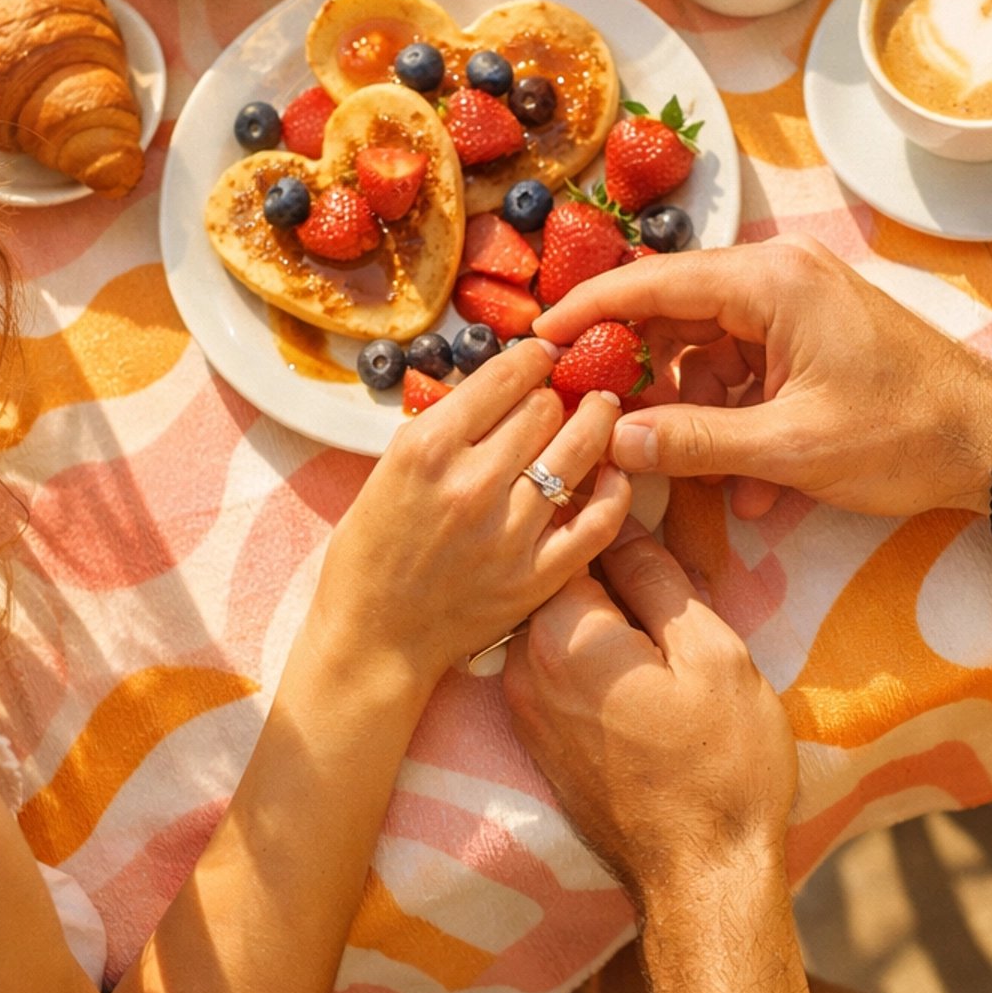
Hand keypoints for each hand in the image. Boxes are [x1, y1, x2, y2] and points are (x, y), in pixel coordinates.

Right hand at [309, 339, 630, 690]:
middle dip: (557, 394)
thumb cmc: (372, 552)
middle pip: (545, 409)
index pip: (503, 378)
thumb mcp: (389, 470)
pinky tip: (619, 472)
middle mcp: (472, 484)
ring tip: (604, 411)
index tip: (543, 355)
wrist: (373, 637)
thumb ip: (446, 429)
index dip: (533, 358)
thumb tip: (501, 387)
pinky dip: (616, 491)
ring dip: (597, 423)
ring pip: (578, 452)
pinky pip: (597, 522)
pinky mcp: (537, 576)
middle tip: (566, 392)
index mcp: (428, 450)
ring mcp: (509, 532)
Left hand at [503, 528, 797, 905]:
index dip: (610, 513)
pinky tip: (636, 663)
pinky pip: (553, 668)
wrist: (702, 878)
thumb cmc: (723, 766)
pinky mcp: (536, 739)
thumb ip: (659, 580)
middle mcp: (524, 670)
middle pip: (553, 579)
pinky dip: (587, 652)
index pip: (567, 535)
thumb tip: (625, 526)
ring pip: (553, 623)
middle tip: (658, 562)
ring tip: (654, 612)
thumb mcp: (713, 654)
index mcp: (565, 637)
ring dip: (596, 609)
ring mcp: (524, 710)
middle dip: (600, 562)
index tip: (643, 501)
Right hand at [533, 238, 991, 520]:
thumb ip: (695, 443)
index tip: (537, 338)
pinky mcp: (809, 342)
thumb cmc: (904, 434)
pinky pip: (744, 373)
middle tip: (591, 415)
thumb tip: (613, 441)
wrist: (991, 444)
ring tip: (686, 476)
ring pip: (706, 353)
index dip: (589, 311)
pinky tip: (742, 486)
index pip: (654, 282)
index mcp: (771, 282)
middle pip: (674, 314)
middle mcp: (778, 279)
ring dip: (692, 414)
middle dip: (637, 373)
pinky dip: (733, 422)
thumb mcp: (790, 447)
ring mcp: (795, 309)